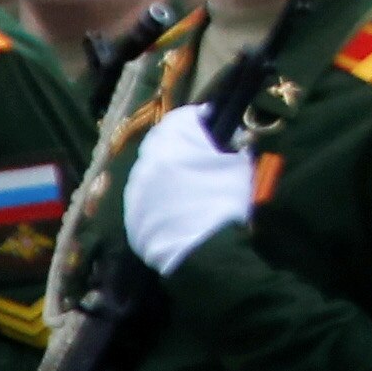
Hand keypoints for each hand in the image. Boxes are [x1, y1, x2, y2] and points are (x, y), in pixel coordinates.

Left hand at [121, 106, 254, 273]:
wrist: (206, 252)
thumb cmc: (227, 203)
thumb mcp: (240, 166)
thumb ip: (233, 145)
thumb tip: (231, 137)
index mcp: (173, 140)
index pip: (183, 118)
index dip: (201, 123)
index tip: (214, 132)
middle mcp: (147, 160)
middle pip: (163, 143)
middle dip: (181, 148)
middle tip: (202, 164)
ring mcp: (136, 189)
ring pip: (151, 173)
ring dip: (167, 176)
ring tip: (190, 194)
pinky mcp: (132, 216)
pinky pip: (145, 201)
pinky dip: (159, 202)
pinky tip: (178, 215)